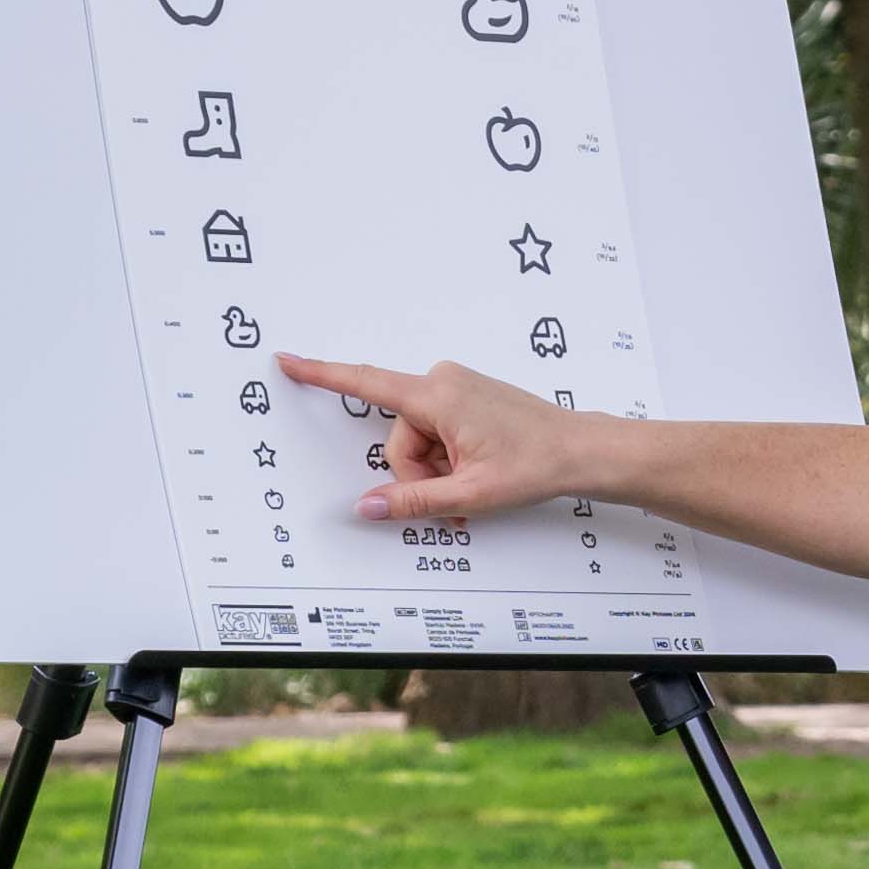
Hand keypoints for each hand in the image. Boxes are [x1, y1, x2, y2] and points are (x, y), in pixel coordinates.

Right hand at [300, 355, 607, 524]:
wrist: (581, 450)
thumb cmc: (536, 464)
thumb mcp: (470, 494)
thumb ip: (413, 501)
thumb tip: (365, 507)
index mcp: (437, 396)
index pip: (365, 383)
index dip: (322, 375)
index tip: (287, 362)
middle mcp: (442, 382)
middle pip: (399, 438)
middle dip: (419, 473)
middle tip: (457, 497)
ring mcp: (455, 387)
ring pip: (418, 441)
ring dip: (436, 470)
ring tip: (474, 485)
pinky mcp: (465, 397)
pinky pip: (437, 433)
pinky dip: (448, 459)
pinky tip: (475, 471)